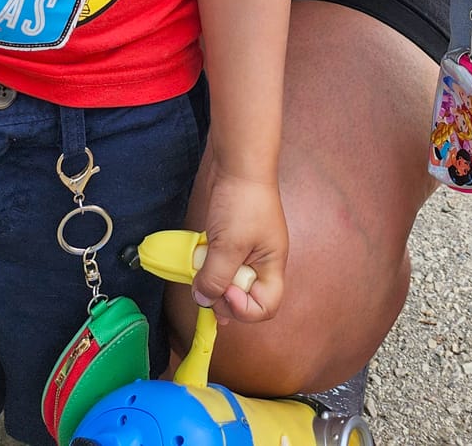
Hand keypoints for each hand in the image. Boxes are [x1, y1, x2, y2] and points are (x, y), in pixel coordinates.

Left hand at [193, 172, 286, 323]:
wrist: (238, 163)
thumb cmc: (242, 203)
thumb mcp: (228, 246)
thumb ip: (215, 279)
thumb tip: (203, 300)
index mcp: (272, 265)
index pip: (266, 307)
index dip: (244, 309)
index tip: (225, 292)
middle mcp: (261, 261)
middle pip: (245, 297)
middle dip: (224, 296)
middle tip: (206, 285)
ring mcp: (246, 248)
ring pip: (229, 279)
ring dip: (213, 278)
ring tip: (201, 268)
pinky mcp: (231, 237)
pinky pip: (220, 261)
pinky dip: (208, 263)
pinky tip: (199, 256)